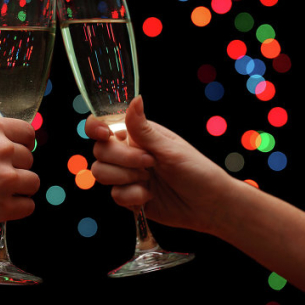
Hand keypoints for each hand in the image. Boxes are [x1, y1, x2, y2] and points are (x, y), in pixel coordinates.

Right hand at [0, 115, 39, 239]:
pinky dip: (16, 209)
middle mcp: (1, 149)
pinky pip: (27, 206)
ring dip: (19, 189)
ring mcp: (4, 178)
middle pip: (28, 158)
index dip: (22, 145)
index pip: (26, 132)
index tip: (14, 154)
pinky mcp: (3, 206)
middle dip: (16, 169)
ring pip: (32, 182)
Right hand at [85, 96, 235, 233]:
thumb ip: (144, 130)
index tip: (104, 134)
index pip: (103, 126)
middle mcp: (128, 153)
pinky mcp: (129, 197)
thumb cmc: (196, 171)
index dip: (95, 128)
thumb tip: (135, 99)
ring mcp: (127, 176)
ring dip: (125, 178)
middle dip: (122, 159)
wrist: (208, 206)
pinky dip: (132, 197)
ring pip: (101, 173)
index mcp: (137, 135)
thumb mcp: (170, 149)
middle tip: (149, 163)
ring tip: (149, 180)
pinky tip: (150, 196)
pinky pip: (114, 195)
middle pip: (99, 151)